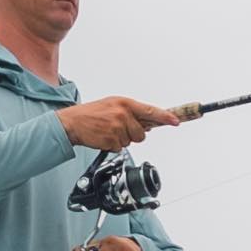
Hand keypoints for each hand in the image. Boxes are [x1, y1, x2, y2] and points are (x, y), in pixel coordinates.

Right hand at [58, 93, 183, 152]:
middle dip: (133, 134)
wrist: (73, 122)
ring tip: (108, 131)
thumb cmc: (93, 113)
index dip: (166, 117)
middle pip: (142, 133)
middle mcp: (123, 114)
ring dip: (121, 140)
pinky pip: (120, 148)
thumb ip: (132, 113)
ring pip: (131, 141)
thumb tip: (150, 124)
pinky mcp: (111, 139)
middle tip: (118, 128)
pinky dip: (113, 145)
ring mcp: (117, 127)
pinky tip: (104, 137)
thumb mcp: (114, 105)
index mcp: (125, 103)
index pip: (151, 111)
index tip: (176, 121)